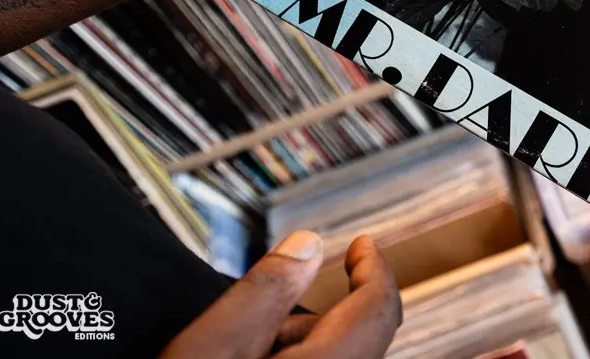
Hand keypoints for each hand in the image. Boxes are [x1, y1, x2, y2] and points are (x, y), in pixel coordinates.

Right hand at [160, 231, 401, 358]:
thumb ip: (262, 292)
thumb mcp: (210, 346)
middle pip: (356, 334)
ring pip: (334, 354)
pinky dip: (294, 358)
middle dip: (313, 311)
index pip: (379, 308)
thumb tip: (308, 243)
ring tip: (233, 351)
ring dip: (298, 340)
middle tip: (256, 318)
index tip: (363, 243)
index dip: (374, 267)